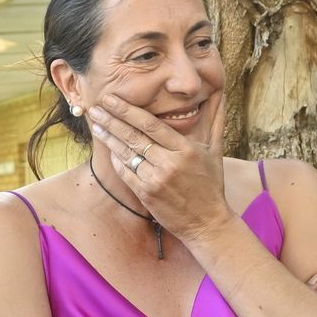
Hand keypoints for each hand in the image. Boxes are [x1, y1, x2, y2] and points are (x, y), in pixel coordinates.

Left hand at [87, 92, 230, 241]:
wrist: (207, 222)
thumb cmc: (211, 185)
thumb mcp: (215, 151)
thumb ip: (216, 120)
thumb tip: (220, 93)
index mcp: (185, 149)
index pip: (151, 125)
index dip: (128, 110)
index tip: (112, 99)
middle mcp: (169, 163)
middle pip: (134, 136)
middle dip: (112, 120)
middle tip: (95, 108)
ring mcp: (156, 180)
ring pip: (127, 154)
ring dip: (109, 138)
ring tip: (96, 124)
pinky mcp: (146, 194)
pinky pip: (125, 173)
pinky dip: (116, 160)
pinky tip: (108, 148)